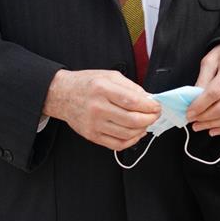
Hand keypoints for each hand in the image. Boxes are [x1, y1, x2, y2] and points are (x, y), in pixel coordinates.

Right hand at [43, 69, 159, 150]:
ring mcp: (94, 124)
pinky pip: (116, 144)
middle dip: (150, 119)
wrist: (62, 94)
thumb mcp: (109, 76)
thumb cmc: (86, 83)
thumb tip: (148, 99)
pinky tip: (136, 134)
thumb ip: (130, 87)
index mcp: (102, 89)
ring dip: (142, 130)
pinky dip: (131, 141)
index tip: (157, 106)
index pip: (132, 101)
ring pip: (126, 134)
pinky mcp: (91, 135)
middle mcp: (97, 107)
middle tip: (155, 115)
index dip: (149, 106)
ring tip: (146, 123)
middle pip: (132, 120)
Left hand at [186, 43, 219, 135]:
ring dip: (213, 125)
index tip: (189, 112)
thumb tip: (193, 100)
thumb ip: (202, 79)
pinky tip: (214, 129)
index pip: (215, 93)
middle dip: (204, 118)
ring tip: (200, 125)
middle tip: (192, 120)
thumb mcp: (210, 60)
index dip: (200, 105)